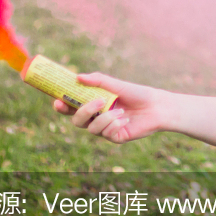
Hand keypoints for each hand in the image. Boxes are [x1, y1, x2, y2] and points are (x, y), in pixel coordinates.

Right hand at [54, 72, 168, 144]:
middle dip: (84, 112)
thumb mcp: (117, 85)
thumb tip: (77, 77)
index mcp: (94, 105)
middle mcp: (97, 118)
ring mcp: (105, 129)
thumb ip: (99, 81)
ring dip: (106, 118)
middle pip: (77, 121)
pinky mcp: (115, 138)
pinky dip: (116, 124)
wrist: (158, 106)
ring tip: (121, 110)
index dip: (61, 106)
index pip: (72, 108)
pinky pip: (106, 134)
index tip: (57, 101)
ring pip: (92, 129)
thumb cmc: (137, 93)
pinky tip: (126, 119)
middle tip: (98, 102)